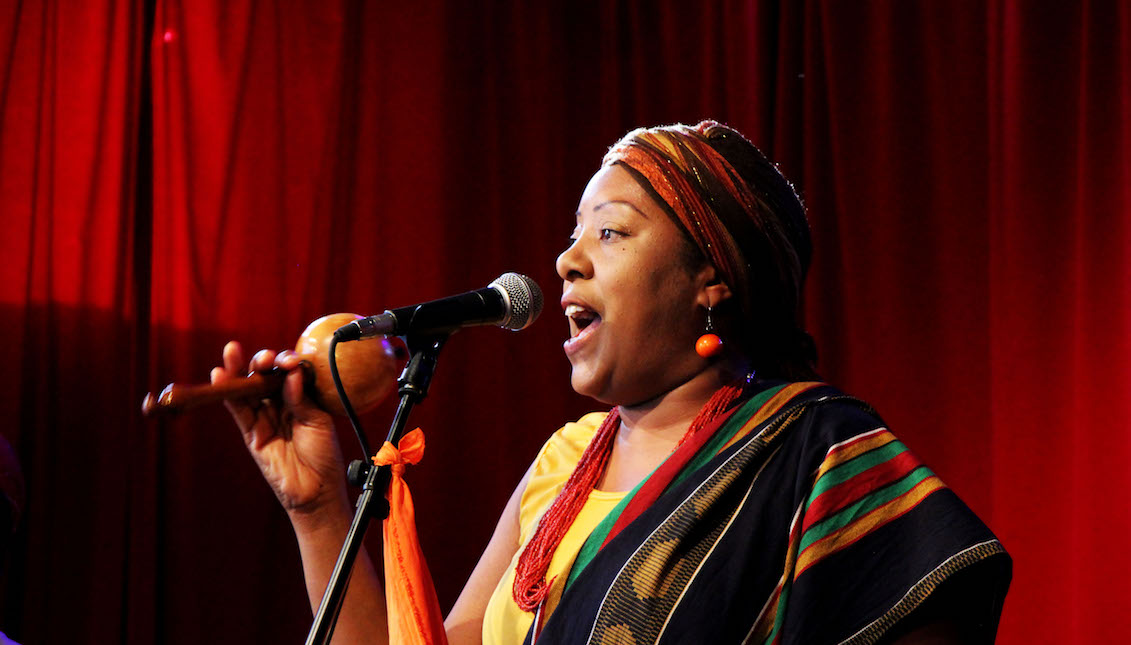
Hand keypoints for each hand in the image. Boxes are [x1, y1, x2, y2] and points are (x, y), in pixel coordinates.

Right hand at [212, 341, 349, 518]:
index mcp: (300, 398)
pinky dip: (228, 393)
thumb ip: (300, 398)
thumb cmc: (323, 455)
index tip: (289, 361)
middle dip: (262, 362)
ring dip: (238, 370)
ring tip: (231, 352)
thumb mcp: (317, 421)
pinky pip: (238, 410)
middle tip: (266, 358)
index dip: (285, 363)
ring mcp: (264, 418)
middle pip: (264, 377)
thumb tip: (290, 372)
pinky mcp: (251, 433)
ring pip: (247, 390)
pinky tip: (221, 375)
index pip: (287, 373)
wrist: (317, 490)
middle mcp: (280, 405)